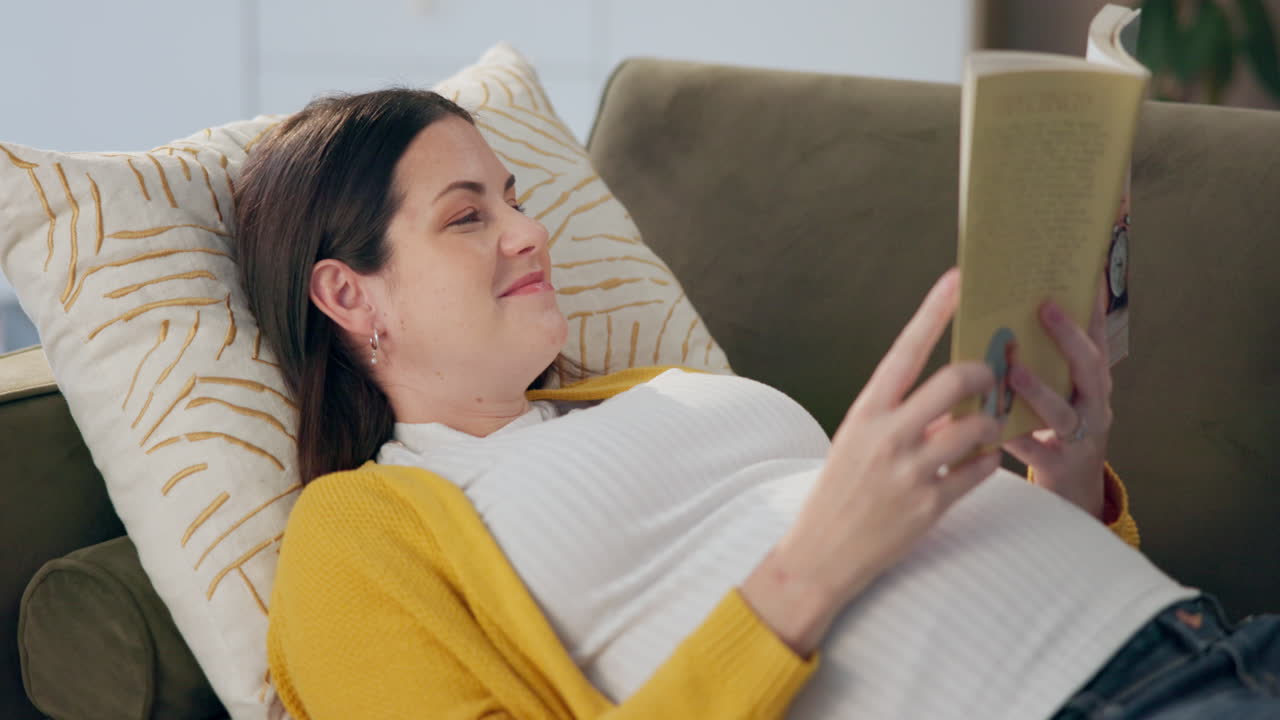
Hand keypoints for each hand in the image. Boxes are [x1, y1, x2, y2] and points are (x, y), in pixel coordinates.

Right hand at [741, 268, 1001, 655]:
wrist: (820, 554)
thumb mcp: (857, 441)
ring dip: (991, 424)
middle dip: (984, 375)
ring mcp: (909, 472)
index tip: (959, 278)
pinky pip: (981, 470)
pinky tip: (981, 462)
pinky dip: (988, 462)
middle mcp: (886, 436)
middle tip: (991, 377)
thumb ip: (900, 414)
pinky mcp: (930, 506)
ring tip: (987, 427)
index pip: (905, 349)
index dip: (934, 311)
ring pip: (978, 427)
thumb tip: (951, 392)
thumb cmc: (841, 489)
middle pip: (955, 382)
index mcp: (865, 411)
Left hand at [1003, 279, 1111, 518]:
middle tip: (1044, 307)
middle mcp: (1095, 408)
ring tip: (1014, 369)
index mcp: (1094, 385)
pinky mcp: (1060, 468)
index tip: (1085, 271)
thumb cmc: (1056, 435)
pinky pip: (1036, 452)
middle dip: (1069, 337)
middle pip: (1091, 369)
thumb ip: (1049, 362)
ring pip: (1064, 413)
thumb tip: (1023, 312)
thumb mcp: (1063, 394)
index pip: (1097, 339)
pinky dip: (1014, 438)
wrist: (1073, 496)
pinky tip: (993, 424)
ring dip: (1040, 389)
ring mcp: (1081, 440)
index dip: (1093, 307)